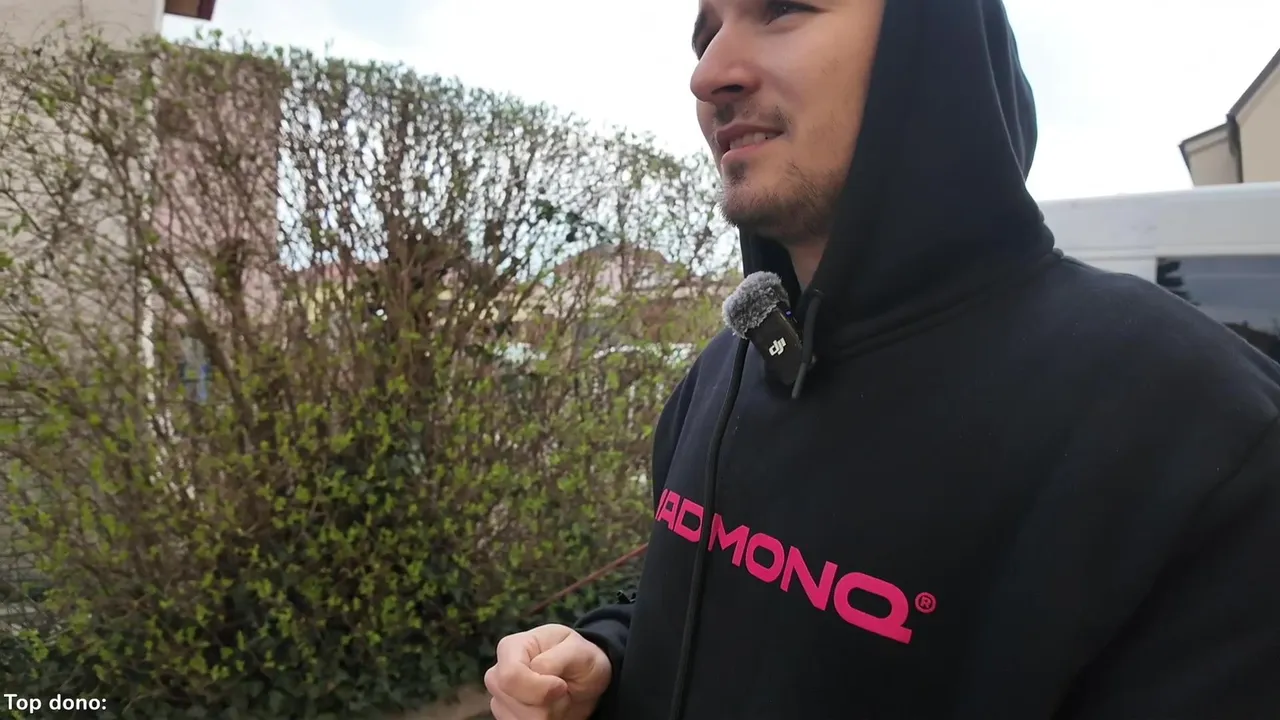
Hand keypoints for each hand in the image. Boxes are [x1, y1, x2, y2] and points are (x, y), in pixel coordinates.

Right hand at [484, 623, 611, 719]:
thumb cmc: (579, 659)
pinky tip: (551, 709)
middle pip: (515, 702)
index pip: (510, 676)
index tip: (561, 686)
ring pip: (520, 719)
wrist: (583, 681)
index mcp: (511, 647)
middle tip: (561, 690)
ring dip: (547, 715)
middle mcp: (498, 672)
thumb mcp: (578, 651)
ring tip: (557, 698)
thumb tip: (536, 671)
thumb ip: (555, 659)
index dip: (539, 688)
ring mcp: (499, 697)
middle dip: (546, 704)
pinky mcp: (506, 715)